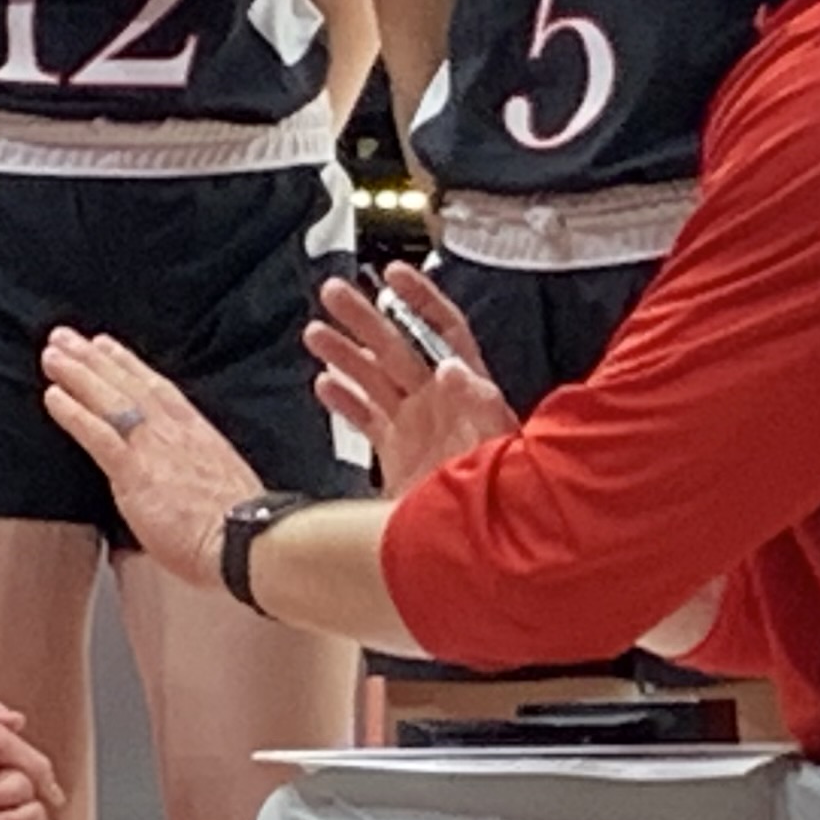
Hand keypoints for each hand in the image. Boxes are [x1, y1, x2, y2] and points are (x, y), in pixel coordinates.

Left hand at [38, 331, 264, 588]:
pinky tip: (53, 396)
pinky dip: (74, 412)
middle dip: (94, 357)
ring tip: (52, 354)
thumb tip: (186, 483)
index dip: (127, 364)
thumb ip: (197, 473)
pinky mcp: (134, 471)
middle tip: (65, 336)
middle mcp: (174, 430)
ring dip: (77, 373)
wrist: (245, 540)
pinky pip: (98, 434)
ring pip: (109, 399)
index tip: (106, 345)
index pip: (157, 388)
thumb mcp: (224, 484)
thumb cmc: (240, 527)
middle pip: (128, 383)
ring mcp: (153, 447)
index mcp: (197, 432)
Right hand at [307, 265, 518, 495]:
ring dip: (344, 354)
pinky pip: (366, 420)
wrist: (481, 546)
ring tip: (315, 333)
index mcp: (468, 390)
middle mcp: (439, 402)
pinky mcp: (396, 455)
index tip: (393, 274)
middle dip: (364, 318)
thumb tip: (449, 367)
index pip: (444, 330)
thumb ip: (477, 403)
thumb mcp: (498, 443)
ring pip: (373, 379)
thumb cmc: (505, 494)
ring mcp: (415, 427)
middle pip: (397, 347)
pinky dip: (344, 402)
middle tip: (333, 292)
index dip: (421, 300)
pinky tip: (323, 383)